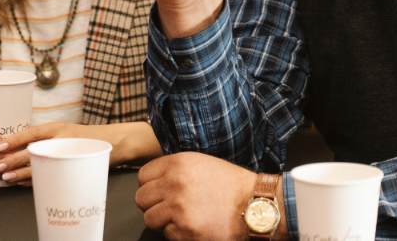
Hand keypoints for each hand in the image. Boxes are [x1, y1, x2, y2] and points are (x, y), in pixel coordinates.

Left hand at [0, 122, 133, 184]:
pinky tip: (22, 183)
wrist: (114, 142)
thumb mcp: (65, 131)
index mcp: (56, 128)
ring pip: (39, 165)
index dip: (13, 140)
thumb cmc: (85, 136)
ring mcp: (65, 154)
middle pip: (32, 151)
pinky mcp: (71, 167)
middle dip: (12, 160)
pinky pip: (48, 175)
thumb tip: (19, 145)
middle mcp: (59, 139)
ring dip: (20, 173)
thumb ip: (45, 137)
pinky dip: (34, 180)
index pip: (30, 132)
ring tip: (7, 178)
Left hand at [136, 152, 255, 239]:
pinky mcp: (185, 231)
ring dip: (163, 221)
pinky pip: (167, 235)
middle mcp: (175, 185)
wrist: (254, 205)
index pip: (142, 176)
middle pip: (141, 199)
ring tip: (182, 217)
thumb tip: (153, 181)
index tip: (160, 191)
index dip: (151, 185)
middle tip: (170, 207)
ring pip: (150, 219)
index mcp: (178, 164)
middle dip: (154, 204)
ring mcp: (179, 209)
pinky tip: (194, 226)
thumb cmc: (230, 185)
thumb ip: (175, 169)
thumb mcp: (200, 163)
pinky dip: (178, 233)